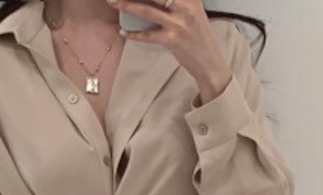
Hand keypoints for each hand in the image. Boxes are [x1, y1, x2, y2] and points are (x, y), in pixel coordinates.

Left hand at [109, 0, 233, 101]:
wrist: (209, 60)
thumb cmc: (198, 33)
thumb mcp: (193, 8)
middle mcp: (185, 5)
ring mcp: (178, 23)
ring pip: (147, 10)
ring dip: (127, 5)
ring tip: (113, 2)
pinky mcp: (172, 40)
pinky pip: (148, 35)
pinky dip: (133, 34)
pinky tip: (123, 31)